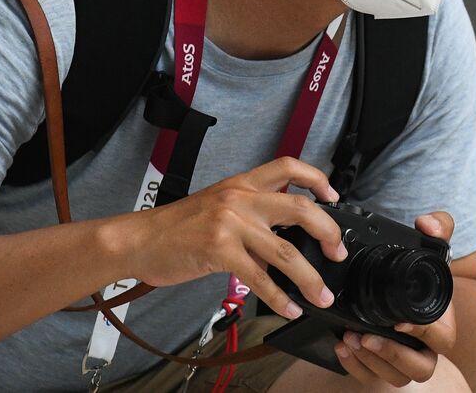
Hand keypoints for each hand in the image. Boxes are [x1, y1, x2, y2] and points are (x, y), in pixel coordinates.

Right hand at [115, 156, 348, 317]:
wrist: (138, 239)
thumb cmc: (176, 228)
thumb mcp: (218, 209)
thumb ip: (251, 218)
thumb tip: (283, 247)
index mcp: (242, 184)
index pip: (288, 167)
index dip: (317, 178)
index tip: (333, 196)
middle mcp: (240, 197)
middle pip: (301, 209)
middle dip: (328, 233)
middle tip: (337, 253)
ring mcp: (230, 223)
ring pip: (285, 251)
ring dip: (310, 278)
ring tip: (321, 296)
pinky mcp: (220, 250)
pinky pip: (260, 278)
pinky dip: (279, 298)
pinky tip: (288, 309)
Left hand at [334, 211, 456, 385]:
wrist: (400, 286)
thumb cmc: (420, 274)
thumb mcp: (432, 245)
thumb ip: (439, 227)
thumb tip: (428, 224)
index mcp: (442, 323)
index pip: (441, 338)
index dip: (423, 334)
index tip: (401, 323)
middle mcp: (426, 347)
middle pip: (420, 368)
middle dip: (393, 356)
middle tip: (367, 337)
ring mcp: (404, 359)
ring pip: (396, 377)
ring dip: (372, 362)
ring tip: (350, 339)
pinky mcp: (383, 364)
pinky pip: (373, 378)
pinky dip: (356, 367)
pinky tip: (343, 347)